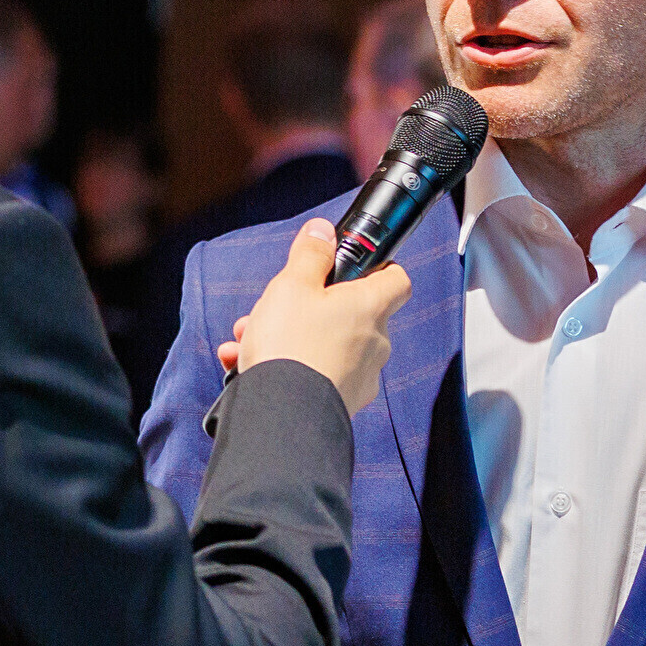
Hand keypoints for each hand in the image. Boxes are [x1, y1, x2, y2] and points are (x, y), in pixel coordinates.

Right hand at [218, 219, 412, 415]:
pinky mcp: (341, 402)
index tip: (355, 265)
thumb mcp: (292, 285)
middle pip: (352, 313)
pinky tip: (249, 365)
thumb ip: (311, 254)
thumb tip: (323, 231)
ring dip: (291, 337)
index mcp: (369, 307)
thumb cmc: (291, 347)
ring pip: (327, 344)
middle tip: (278, 307)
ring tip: (250, 339)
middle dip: (311, 307)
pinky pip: (316, 374)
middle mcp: (374, 343)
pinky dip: (289, 367)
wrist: (282, 414)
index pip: (397, 278)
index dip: (379, 267)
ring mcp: (361, 377)